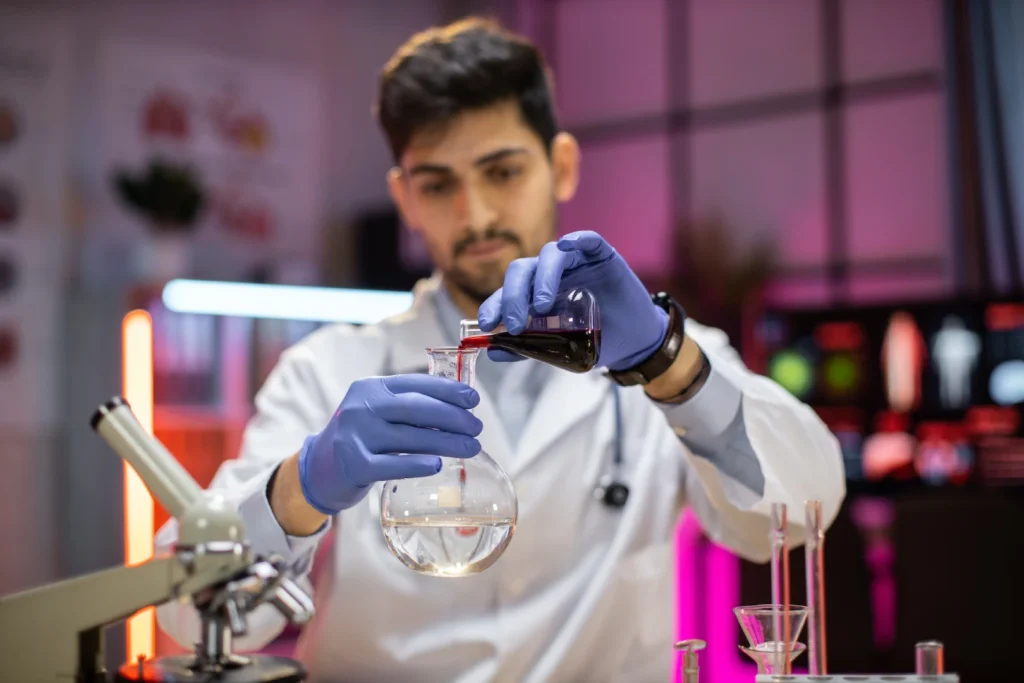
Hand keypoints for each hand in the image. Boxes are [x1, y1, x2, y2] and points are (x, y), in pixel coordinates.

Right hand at [297, 375, 482, 514]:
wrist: (320, 468)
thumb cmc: (362, 437)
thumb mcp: (378, 411)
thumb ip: (409, 405)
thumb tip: (460, 408)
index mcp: (371, 388)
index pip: (415, 384)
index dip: (448, 390)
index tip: (473, 399)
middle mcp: (361, 407)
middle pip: (416, 409)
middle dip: (453, 417)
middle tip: (477, 427)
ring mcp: (356, 436)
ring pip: (410, 437)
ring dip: (447, 442)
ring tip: (471, 447)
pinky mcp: (355, 465)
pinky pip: (393, 465)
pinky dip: (418, 464)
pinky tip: (438, 465)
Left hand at [478, 231, 667, 370]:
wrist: (633, 343)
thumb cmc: (595, 341)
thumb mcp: (558, 348)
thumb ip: (528, 346)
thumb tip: (493, 353)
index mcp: (537, 292)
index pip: (508, 291)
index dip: (494, 304)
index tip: (486, 325)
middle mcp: (552, 274)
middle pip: (523, 270)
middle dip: (512, 295)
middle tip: (512, 324)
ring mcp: (577, 262)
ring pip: (550, 254)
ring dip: (542, 278)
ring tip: (541, 307)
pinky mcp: (602, 255)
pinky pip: (588, 240)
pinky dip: (577, 239)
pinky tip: (570, 245)